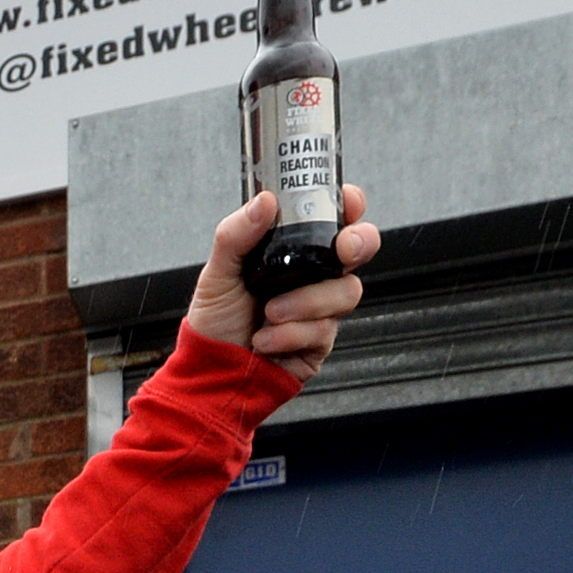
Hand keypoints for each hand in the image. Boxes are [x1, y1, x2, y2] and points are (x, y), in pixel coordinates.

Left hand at [185, 185, 378, 385]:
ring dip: (307, 302)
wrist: (211, 371)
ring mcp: (320, 308)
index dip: (349, 205)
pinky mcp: (320, 341)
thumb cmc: (216, 322)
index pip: (333, 218)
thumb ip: (235, 235)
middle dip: (358, 244)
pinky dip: (291, 334)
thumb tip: (264, 202)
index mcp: (292, 250)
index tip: (349, 203)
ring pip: (346, 291)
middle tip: (340, 251)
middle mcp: (312, 274)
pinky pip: (324, 330)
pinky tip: (266, 339)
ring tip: (270, 312)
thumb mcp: (217, 273)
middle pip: (360, 248)